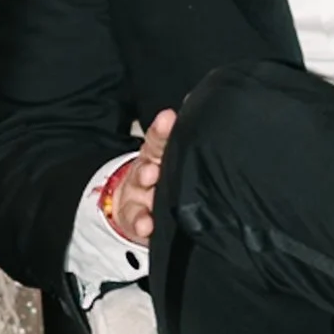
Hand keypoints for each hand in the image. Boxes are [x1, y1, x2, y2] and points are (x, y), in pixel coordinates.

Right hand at [101, 109, 177, 245]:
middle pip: (148, 161)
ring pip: (140, 188)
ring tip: (149, 185)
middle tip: (155, 167)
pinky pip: (136, 220)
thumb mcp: (171, 159)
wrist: (134, 208)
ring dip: (144, 186)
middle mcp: (146, 170)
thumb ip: (185, 141)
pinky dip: (141, 222)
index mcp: (158, 154)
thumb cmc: (164, 179)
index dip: (162, 129)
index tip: (168, 119)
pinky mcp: (133, 217)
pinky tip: (146, 225)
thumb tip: (200, 108)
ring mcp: (138, 194)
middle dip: (151, 162)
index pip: (159, 138)